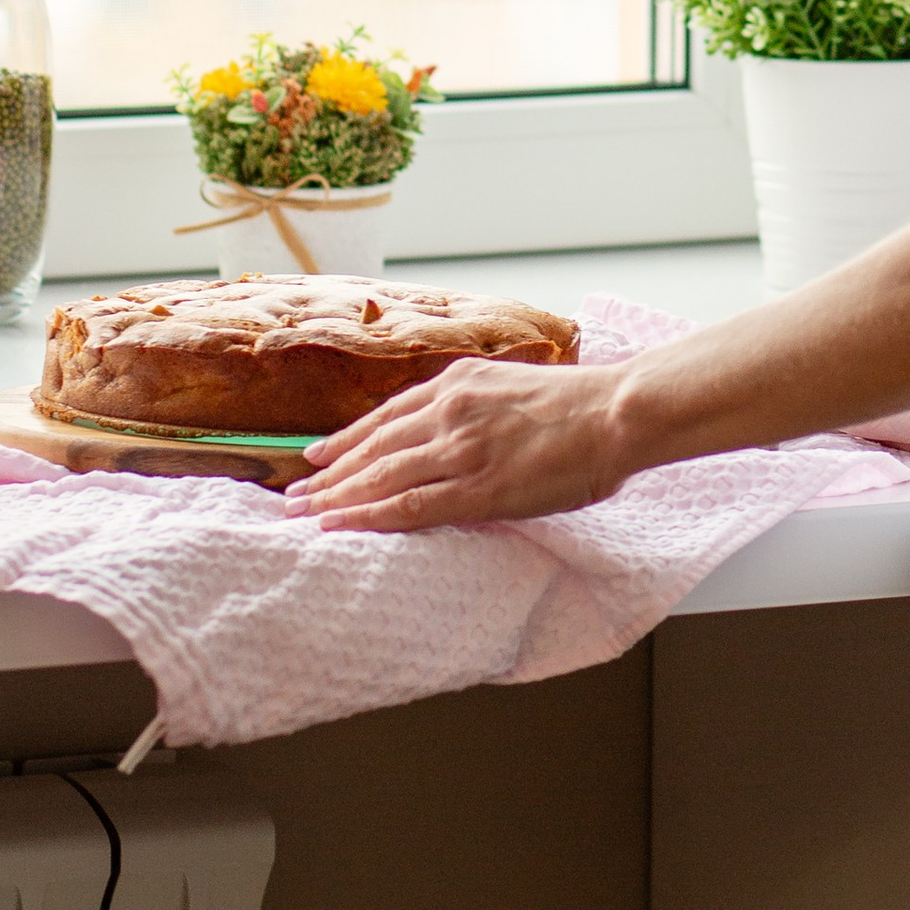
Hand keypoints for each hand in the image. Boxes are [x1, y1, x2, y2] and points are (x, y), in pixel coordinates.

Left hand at [282, 356, 634, 533]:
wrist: (615, 413)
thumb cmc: (579, 404)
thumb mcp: (512, 387)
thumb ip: (476, 405)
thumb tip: (454, 430)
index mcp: (457, 383)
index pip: (386, 416)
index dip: (346, 439)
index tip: (316, 456)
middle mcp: (448, 411)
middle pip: (372, 447)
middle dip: (328, 473)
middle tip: (293, 494)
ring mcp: (460, 450)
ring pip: (380, 476)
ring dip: (337, 497)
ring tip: (303, 515)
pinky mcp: (477, 489)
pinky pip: (410, 506)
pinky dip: (369, 516)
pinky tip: (342, 526)